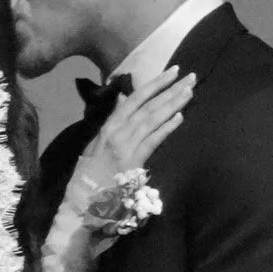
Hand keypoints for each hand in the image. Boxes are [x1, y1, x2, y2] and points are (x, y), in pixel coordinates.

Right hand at [68, 68, 194, 206]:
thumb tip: (123, 98)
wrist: (82, 199)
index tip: (173, 71)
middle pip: (149, 106)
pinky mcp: (133, 163)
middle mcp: (118, 132)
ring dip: (172, 104)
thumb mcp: (97, 142)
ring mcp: (126, 146)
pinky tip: (179, 117)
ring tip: (189, 91)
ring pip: (152, 120)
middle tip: (190, 76)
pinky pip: (152, 142)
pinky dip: (166, 129)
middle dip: (170, 90)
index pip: (135, 98)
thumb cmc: (89, 173)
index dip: (155, 84)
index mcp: (109, 125)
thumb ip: (113, 120)